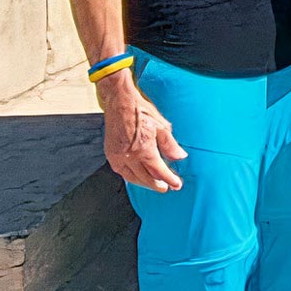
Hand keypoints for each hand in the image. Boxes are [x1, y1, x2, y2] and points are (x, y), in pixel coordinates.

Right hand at [100, 77, 185, 192]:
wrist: (120, 102)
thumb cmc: (140, 111)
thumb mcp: (162, 126)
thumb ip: (170, 144)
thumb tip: (180, 157)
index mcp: (143, 149)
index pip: (158, 171)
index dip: (169, 180)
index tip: (176, 185)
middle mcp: (128, 156)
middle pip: (145, 178)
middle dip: (157, 185)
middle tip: (167, 188)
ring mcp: (117, 156)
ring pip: (132, 178)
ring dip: (144, 183)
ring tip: (154, 184)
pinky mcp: (110, 154)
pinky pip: (121, 172)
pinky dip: (131, 177)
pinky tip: (138, 177)